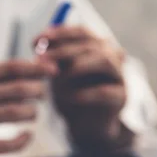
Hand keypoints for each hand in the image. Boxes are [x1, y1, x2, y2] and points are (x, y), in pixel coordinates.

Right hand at [0, 60, 56, 156]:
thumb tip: (16, 77)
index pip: (9, 68)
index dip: (36, 68)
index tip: (52, 70)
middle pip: (18, 89)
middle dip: (38, 92)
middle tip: (42, 95)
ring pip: (15, 113)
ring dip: (31, 113)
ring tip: (32, 115)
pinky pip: (5, 144)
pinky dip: (22, 140)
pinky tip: (26, 137)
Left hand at [34, 26, 132, 149]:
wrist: (84, 125)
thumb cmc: (70, 94)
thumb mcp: (57, 74)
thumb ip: (53, 58)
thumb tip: (40, 42)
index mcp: (97, 46)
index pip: (82, 32)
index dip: (59, 33)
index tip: (35, 41)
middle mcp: (112, 56)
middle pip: (91, 45)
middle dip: (63, 50)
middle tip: (41, 59)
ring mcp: (119, 76)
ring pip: (104, 61)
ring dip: (77, 67)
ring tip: (57, 77)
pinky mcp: (121, 97)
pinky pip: (105, 91)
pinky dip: (85, 93)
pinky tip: (68, 97)